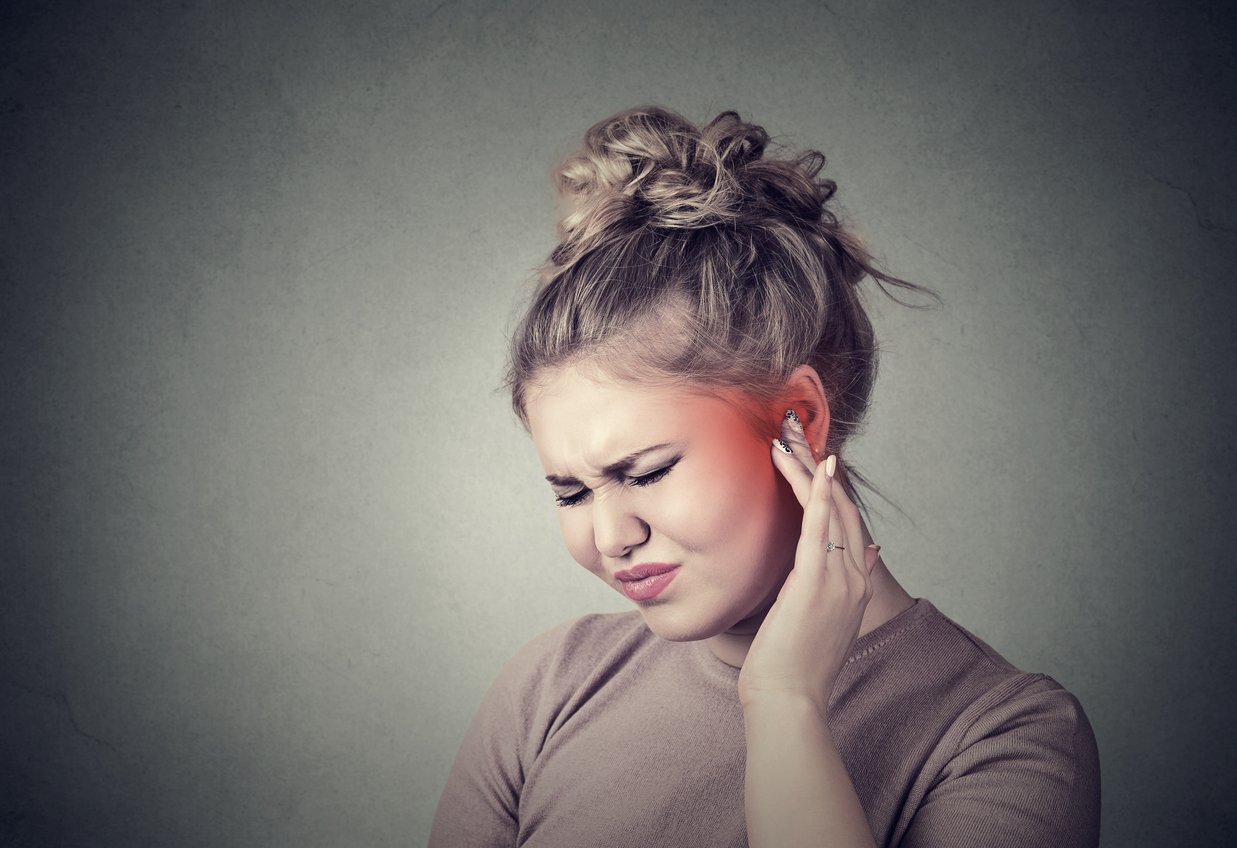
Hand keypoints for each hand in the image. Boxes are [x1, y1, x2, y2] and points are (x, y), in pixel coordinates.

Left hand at [737, 410, 879, 710]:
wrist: (790, 702)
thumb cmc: (793, 668)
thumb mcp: (823, 623)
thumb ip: (839, 589)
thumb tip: (868, 555)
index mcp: (855, 588)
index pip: (850, 527)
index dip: (835, 491)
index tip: (815, 461)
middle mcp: (854, 579)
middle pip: (845, 511)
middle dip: (821, 470)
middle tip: (797, 434)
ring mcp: (839, 580)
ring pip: (831, 512)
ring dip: (811, 471)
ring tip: (789, 438)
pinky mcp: (816, 582)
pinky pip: (821, 529)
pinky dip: (821, 495)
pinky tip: (816, 468)